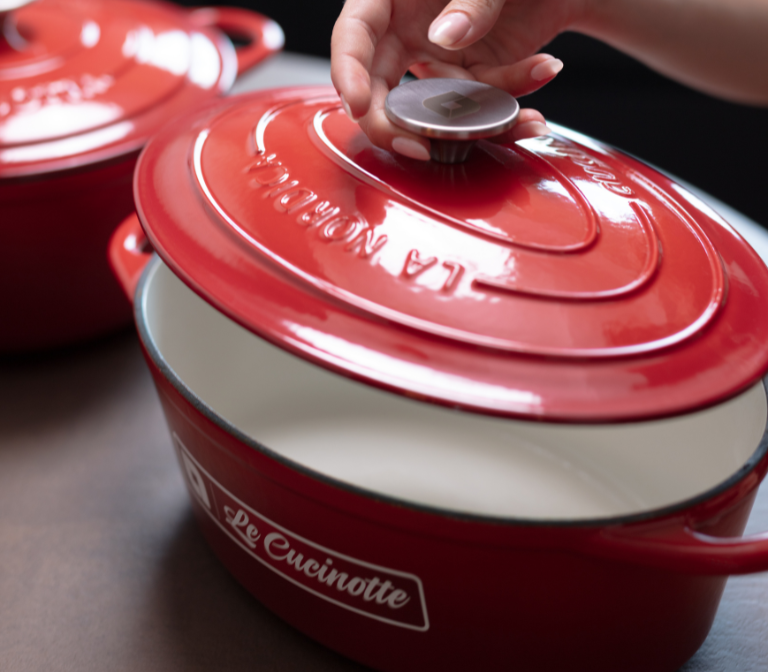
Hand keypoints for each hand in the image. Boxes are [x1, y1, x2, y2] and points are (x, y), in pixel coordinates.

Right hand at [331, 0, 591, 159]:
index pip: (354, 35)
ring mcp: (438, 60)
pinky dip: (510, 111)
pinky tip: (537, 95)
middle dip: (395, 126)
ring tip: (522, 117)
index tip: (358, 105)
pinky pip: (480, 107)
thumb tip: (445, 37)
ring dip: (480, 122)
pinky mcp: (468, 80)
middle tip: (420, 148)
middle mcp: (408, 32)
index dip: (349, 72)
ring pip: (437, 110)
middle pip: (381, 89)